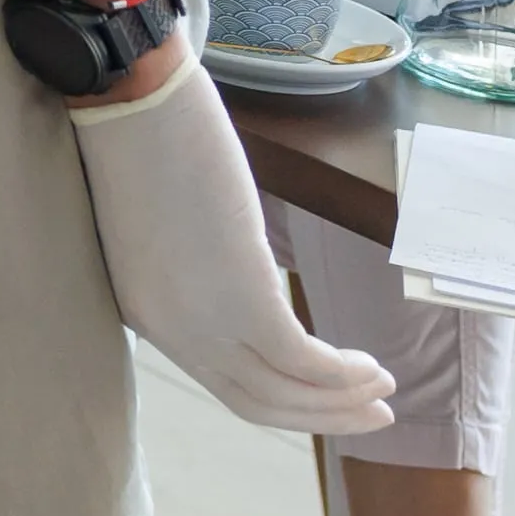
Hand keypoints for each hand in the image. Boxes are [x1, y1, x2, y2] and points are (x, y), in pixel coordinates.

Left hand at [70, 60, 393, 433]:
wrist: (131, 100)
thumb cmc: (146, 143)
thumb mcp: (166, 228)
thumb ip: (195, 267)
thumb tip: (237, 272)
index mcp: (145, 311)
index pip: (219, 379)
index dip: (280, 396)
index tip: (326, 393)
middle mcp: (167, 329)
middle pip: (253, 401)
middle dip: (319, 414)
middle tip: (373, 413)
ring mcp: (201, 319)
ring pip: (280, 393)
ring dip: (340, 400)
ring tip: (383, 389)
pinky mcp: (241, 299)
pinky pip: (303, 361)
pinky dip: (342, 373)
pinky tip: (370, 364)